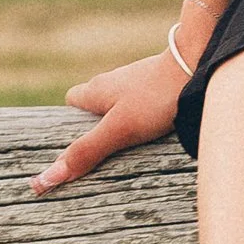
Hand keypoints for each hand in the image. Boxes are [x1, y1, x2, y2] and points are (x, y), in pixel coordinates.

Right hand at [33, 0, 214, 192]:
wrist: (197, 65)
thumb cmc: (156, 97)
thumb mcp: (118, 130)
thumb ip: (86, 152)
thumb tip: (45, 178)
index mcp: (94, 90)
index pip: (72, 102)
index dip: (71, 124)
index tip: (77, 146)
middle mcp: (112, 81)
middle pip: (95, 105)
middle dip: (97, 126)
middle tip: (105, 151)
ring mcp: (137, 80)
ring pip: (120, 103)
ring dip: (122, 121)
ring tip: (131, 145)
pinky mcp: (158, 84)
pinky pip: (142, 102)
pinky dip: (143, 116)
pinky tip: (155, 128)